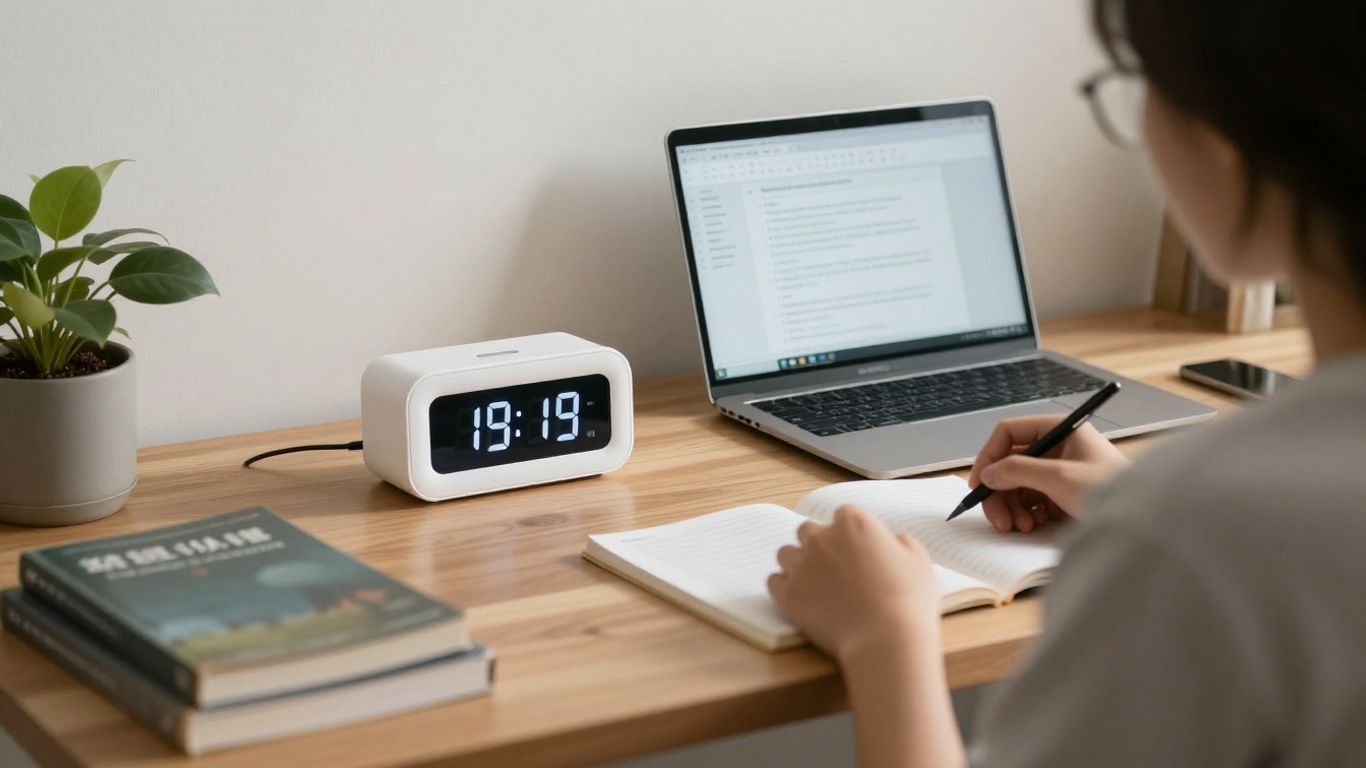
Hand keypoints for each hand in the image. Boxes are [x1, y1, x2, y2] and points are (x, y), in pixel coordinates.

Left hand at [768, 505, 938, 662]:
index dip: (849, 534)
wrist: (887, 639)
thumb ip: (899, 542)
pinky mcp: (788, 594)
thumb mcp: (917, 560)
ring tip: (816, 585)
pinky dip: (785, 587)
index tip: (856, 551)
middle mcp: (821, 537)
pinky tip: (801, 598)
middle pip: (808, 531)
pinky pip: (774, 581)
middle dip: (819, 545)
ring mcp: (801, 565)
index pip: (842, 516)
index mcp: (853, 522)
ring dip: (798, 564)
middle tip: (834, 569)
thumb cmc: (908, 600)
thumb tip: (890, 541)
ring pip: (786, 553)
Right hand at [967, 416, 1128, 532]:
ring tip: (1021, 526)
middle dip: (1000, 492)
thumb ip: (1018, 470)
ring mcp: (1060, 471)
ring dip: (1013, 507)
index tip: (978, 483)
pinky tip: (1033, 526)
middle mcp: (1057, 447)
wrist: (1144, 523)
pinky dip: (1027, 514)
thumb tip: (988, 473)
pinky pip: (1032, 500)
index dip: (988, 456)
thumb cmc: (1112, 490)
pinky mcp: (1063, 494)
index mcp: (1059, 430)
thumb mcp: (1060, 477)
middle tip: (998, 519)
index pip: (1009, 433)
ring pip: (1018, 485)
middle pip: (1009, 463)